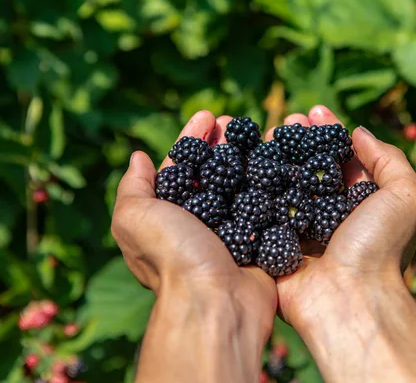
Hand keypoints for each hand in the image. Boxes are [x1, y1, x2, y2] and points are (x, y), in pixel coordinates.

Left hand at [111, 111, 275, 382]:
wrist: (217, 302)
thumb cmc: (172, 257)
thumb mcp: (135, 219)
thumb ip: (133, 188)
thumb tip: (138, 158)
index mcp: (170, 216)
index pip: (181, 167)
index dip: (192, 138)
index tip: (207, 115)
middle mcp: (201, 222)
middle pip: (213, 171)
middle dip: (223, 142)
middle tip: (235, 119)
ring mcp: (233, 231)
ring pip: (242, 184)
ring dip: (249, 157)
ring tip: (260, 132)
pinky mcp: (261, 241)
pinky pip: (268, 205)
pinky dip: (273, 183)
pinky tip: (281, 161)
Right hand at [265, 106, 415, 382]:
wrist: (349, 298)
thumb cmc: (380, 247)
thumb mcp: (406, 196)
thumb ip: (389, 158)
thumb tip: (358, 132)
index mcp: (360, 202)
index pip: (342, 157)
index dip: (328, 131)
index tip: (314, 110)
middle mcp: (330, 214)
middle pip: (310, 167)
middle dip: (298, 140)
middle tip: (286, 119)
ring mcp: (300, 229)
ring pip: (283, 184)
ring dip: (274, 157)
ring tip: (263, 133)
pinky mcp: (274, 244)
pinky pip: (260, 211)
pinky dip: (253, 187)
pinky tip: (245, 162)